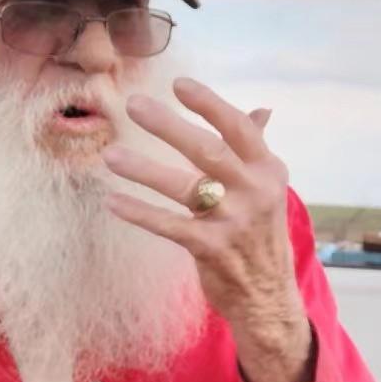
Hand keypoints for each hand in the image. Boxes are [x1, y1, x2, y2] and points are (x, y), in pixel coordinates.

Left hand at [101, 77, 313, 381]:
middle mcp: (255, 192)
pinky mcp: (212, 250)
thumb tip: (263, 110)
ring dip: (144, 169)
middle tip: (133, 105)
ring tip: (111, 155)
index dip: (209, 105)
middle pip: (208, 151)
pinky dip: (140, 213)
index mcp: (268, 171)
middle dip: (168, 126)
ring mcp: (234, 222)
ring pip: (185, 187)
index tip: (178, 84)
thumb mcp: (266, 190)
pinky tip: (113, 201)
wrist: (269, 297)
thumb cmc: (260, 235)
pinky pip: (169, 226)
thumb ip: (256, 150)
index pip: (239, 128)